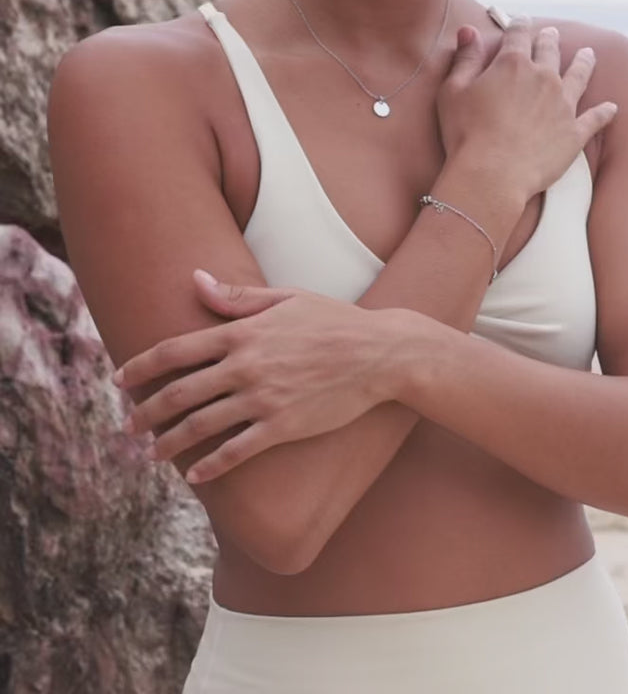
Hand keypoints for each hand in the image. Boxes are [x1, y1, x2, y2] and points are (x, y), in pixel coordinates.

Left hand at [114, 271, 412, 483]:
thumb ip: (237, 297)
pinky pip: (235, 452)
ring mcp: (263, 399)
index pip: (175, 351)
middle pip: (177, 394)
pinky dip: (209, 467)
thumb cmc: (335, 320)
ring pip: (199, 426)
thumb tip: (194, 280)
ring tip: (152, 453)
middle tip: (128, 426)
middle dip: (144, 412)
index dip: (140, 366)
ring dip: (168, 443)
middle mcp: (245, 367)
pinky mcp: (282, 426)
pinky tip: (195, 476)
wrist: (379, 353)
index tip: (120, 379)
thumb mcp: (287, 297)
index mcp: (242, 333)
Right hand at [436, 18, 617, 202]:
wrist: (492, 174)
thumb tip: (469, 29)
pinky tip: (612, 107)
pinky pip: (595, 118)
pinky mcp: (574, 132)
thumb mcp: (453, 91)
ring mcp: (563, 104)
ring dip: (584, 62)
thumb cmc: (466, 133)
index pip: (518, 34)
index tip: (521, 20)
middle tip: (552, 34)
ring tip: (589, 54)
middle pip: (550, 50)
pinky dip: (605, 112)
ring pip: (579, 75)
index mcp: (512, 64)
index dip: (519, 24)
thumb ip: (465, 58)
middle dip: (549, 39)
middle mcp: (543, 77)